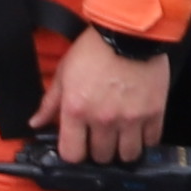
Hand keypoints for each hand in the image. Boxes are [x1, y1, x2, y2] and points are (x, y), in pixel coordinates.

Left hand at [50, 26, 174, 165]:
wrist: (129, 33)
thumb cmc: (94, 50)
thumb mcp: (64, 73)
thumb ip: (50, 103)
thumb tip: (35, 123)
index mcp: (76, 110)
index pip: (72, 154)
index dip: (72, 154)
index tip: (76, 148)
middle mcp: (103, 119)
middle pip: (100, 157)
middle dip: (97, 152)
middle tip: (99, 140)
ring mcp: (130, 118)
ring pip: (127, 155)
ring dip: (122, 151)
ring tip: (119, 139)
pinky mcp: (154, 112)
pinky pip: (151, 141)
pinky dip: (145, 140)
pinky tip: (138, 131)